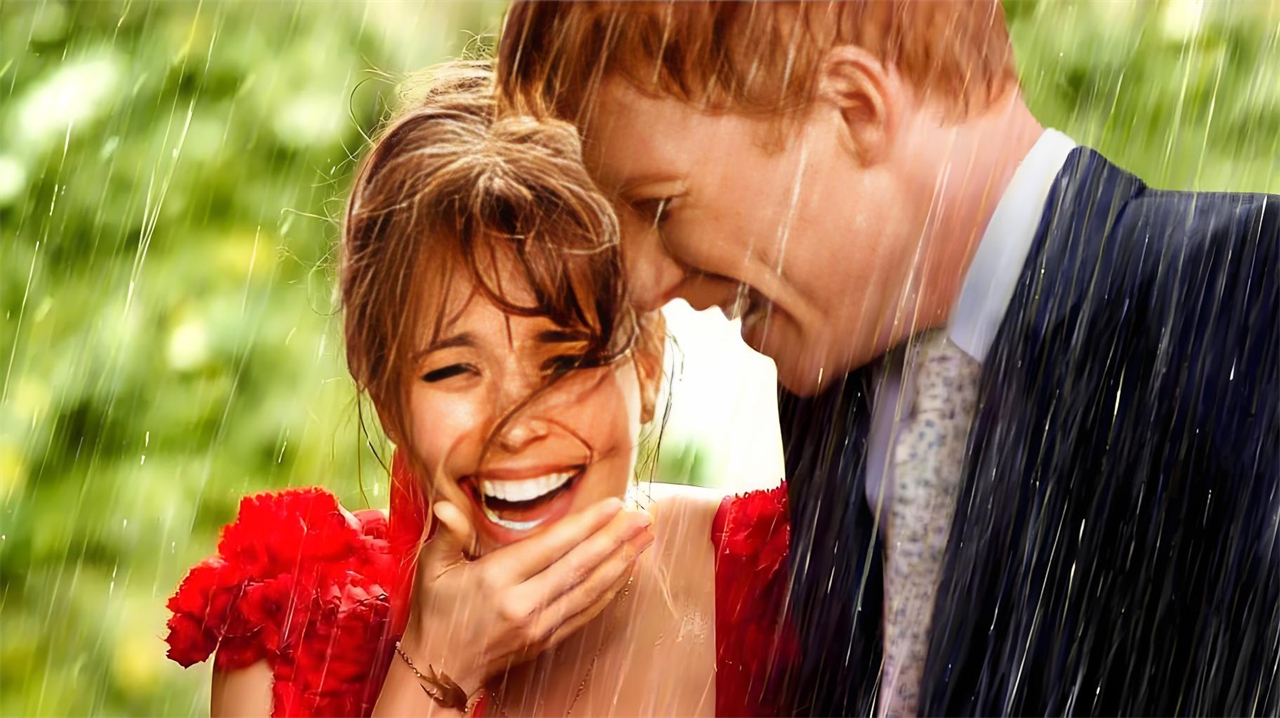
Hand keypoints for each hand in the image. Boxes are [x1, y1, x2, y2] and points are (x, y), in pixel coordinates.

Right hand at [399, 497, 653, 693]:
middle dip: (615, 539)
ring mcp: (538, 625)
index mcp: (496, 579)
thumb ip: (448, 534)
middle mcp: (522, 603)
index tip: (613, 505)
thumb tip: (447, 507)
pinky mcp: (547, 640)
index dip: (585, 525)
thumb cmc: (436, 610)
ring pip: (589, 590)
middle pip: (579, 566)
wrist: (442, 667)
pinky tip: (626, 571)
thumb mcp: (433, 568)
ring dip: (622, 563)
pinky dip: (610, 591)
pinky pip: (586, 612)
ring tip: (645, 539)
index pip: (552, 546)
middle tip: (643, 517)